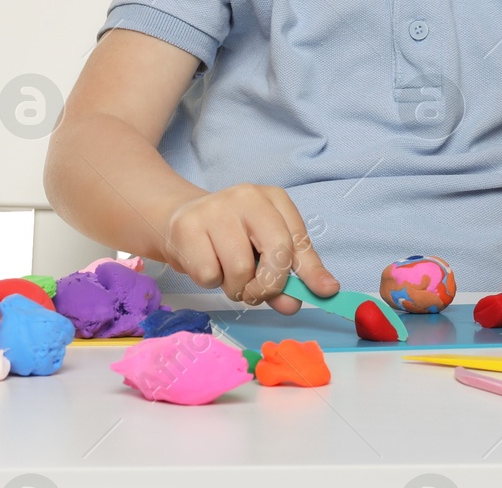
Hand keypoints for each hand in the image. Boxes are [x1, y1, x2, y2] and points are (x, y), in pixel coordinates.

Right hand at [162, 182, 337, 313]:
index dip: (310, 270)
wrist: (177, 217)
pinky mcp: (188, 227)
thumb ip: (284, 276)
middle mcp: (247, 197)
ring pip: (240, 270)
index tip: (323, 291)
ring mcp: (215, 209)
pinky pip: (209, 274)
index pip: (298, 238)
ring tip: (226, 274)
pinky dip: (210, 282)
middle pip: (276, 252)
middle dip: (269, 285)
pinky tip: (206, 263)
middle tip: (255, 293)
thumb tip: (294, 304)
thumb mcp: (263, 248)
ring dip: (235, 287)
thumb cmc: (229, 237)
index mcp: (273, 199)